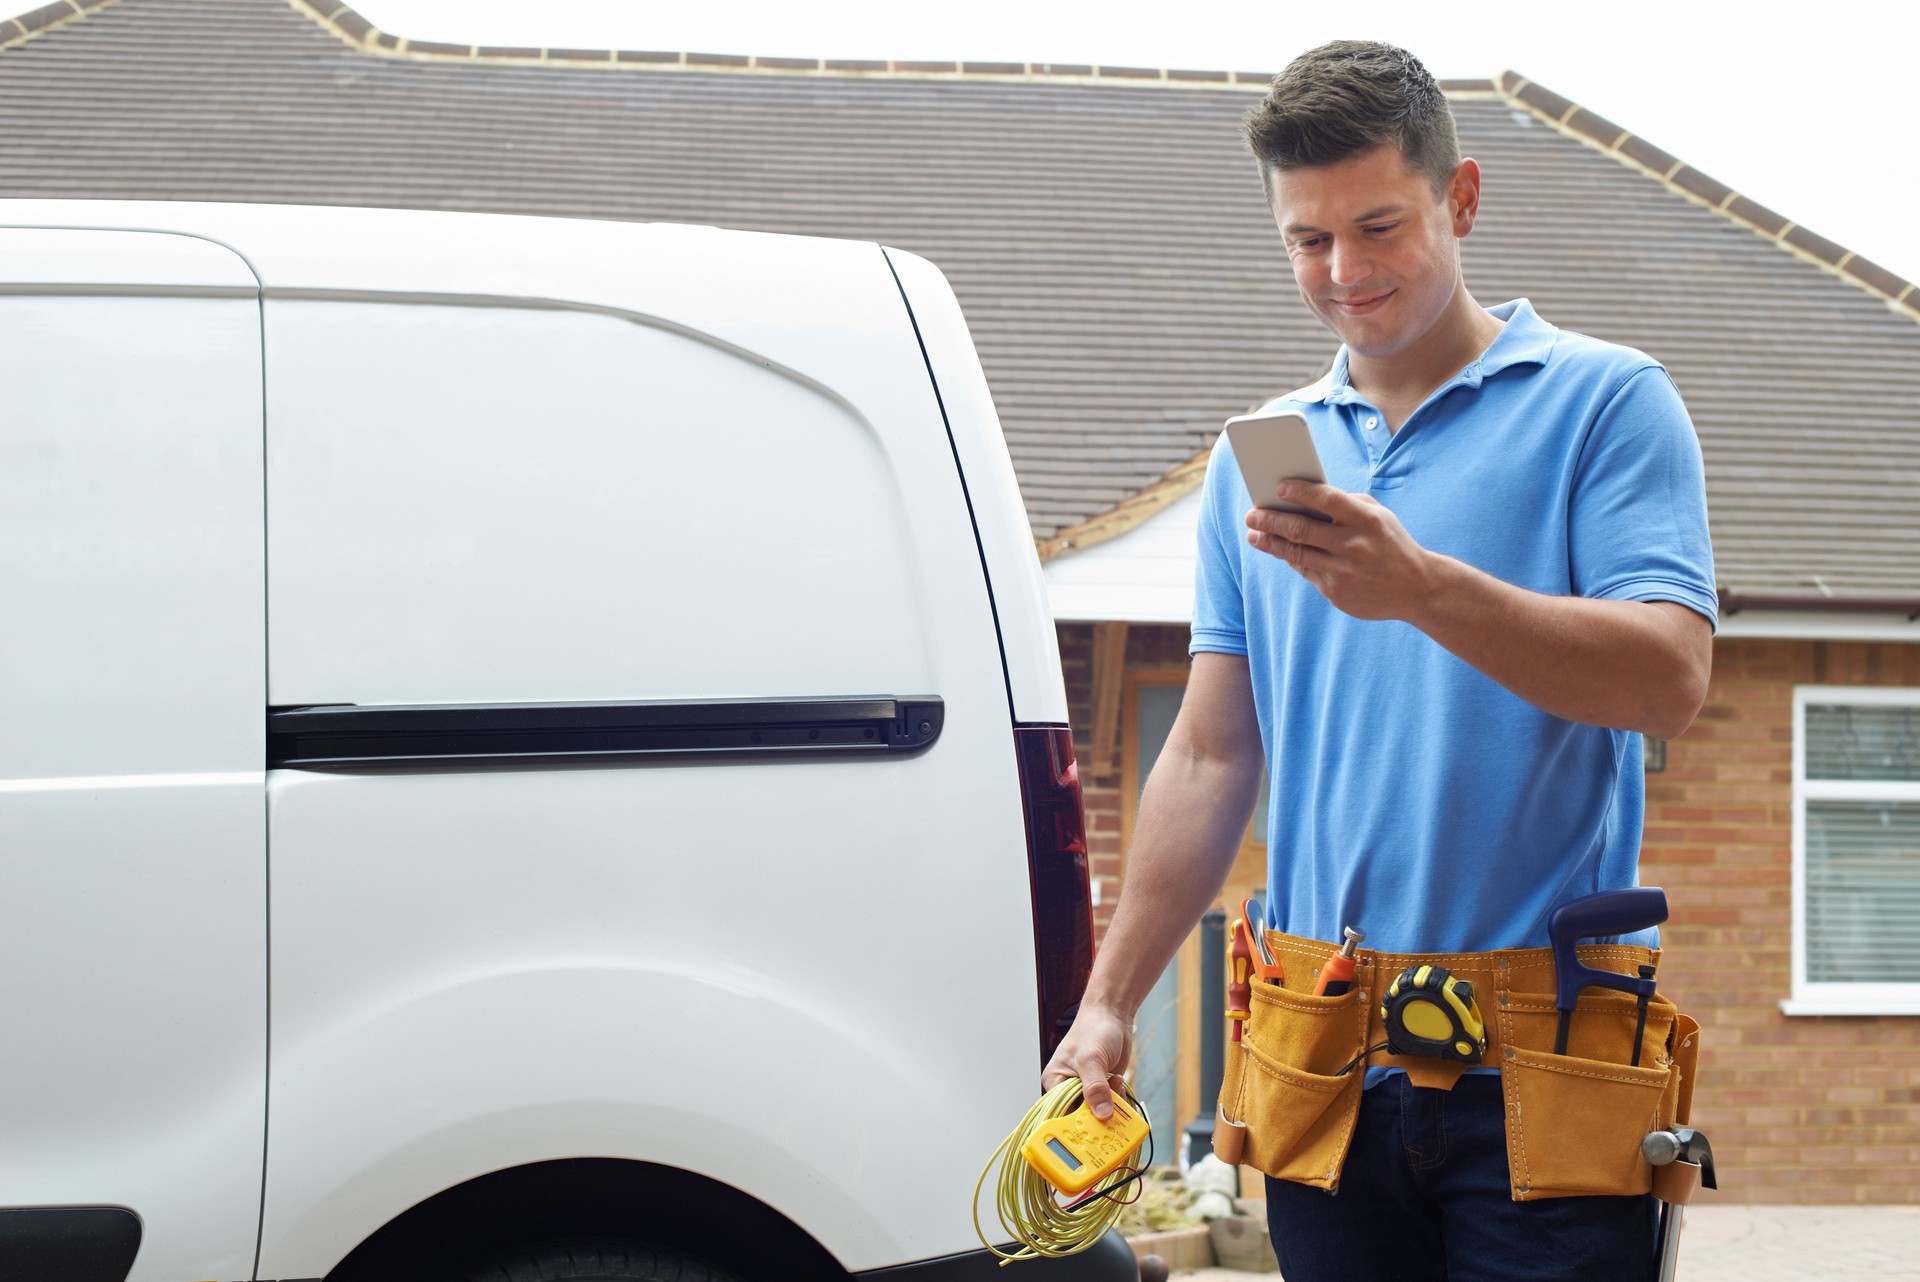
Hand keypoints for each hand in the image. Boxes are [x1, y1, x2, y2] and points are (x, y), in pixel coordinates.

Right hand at [1041, 1004, 1133, 1120]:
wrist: (1112, 1015)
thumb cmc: (1093, 1029)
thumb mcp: (1091, 1059)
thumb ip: (1095, 1088)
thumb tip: (1102, 1114)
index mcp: (1056, 1082)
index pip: (1061, 1113)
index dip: (1075, 1124)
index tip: (1092, 1129)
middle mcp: (1069, 1088)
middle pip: (1081, 1116)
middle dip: (1097, 1115)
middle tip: (1110, 1112)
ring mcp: (1088, 1089)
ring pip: (1099, 1112)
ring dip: (1111, 1105)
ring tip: (1115, 1087)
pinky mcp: (1104, 1088)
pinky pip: (1111, 1104)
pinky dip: (1118, 1099)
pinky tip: (1119, 1082)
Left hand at [1245, 480, 1445, 622]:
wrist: (1417, 588)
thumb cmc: (1391, 543)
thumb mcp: (1379, 517)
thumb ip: (1347, 505)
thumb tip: (1304, 498)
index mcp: (1366, 519)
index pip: (1326, 500)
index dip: (1300, 492)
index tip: (1278, 486)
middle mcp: (1353, 545)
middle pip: (1302, 529)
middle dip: (1271, 520)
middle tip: (1251, 514)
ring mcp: (1343, 571)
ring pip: (1296, 553)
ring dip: (1270, 542)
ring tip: (1253, 534)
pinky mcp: (1336, 592)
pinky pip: (1306, 571)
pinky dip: (1289, 558)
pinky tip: (1276, 549)